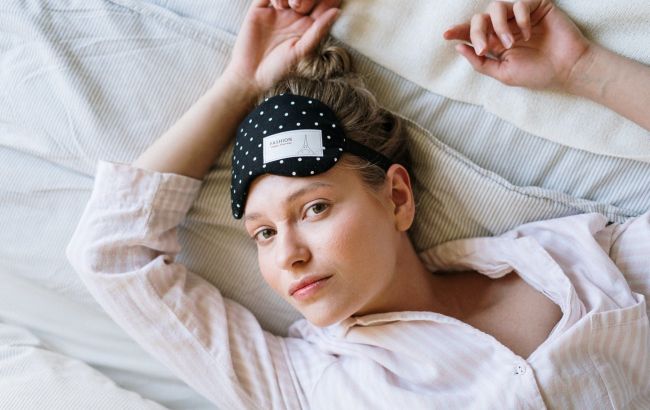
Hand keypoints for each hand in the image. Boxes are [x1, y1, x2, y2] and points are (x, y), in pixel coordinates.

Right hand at [222, 0, 340, 96]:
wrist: (250, 74)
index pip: (323, 5)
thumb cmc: (279, 68)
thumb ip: (318, 31)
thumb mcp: (301, 51)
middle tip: (298, 6)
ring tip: (286, 6)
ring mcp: (278, 10)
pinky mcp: (260, 8)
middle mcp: (295, 16)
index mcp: (309, 26)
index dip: (328, 0)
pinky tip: (277, 4)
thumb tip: (337, 12)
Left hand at [443, 0, 591, 90]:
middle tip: (485, 49)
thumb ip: (480, 62)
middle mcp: (505, 27)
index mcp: (496, 42)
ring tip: (510, 44)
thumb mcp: (503, 73)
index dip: (458, 31)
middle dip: (477, 33)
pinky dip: (520, 19)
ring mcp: (520, 16)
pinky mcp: (536, 6)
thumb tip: (459, 47)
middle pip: (480, 18)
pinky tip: (529, 33)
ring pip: (496, 8)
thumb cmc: (537, 73)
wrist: (567, 68)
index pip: (473, 33)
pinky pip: (519, 4)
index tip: (445, 35)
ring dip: (498, 27)